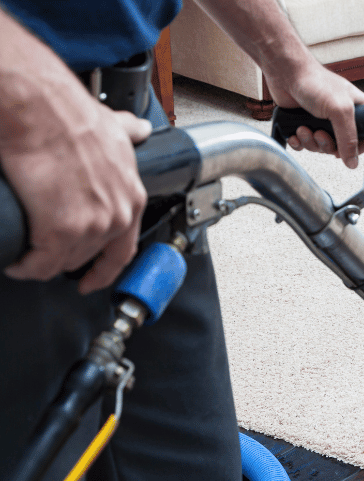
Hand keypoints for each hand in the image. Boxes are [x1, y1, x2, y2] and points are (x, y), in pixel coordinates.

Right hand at [1, 104, 150, 293]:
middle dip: (64, 257)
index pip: (124, 249)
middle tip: (43, 252)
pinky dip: (25, 266)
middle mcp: (117, 216)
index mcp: (131, 197)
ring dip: (42, 262)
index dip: (105, 269)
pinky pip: (40, 264)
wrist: (39, 110)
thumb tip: (138, 129)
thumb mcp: (113, 126)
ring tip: (26, 253)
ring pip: (63, 262)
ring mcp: (91, 227)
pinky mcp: (60, 232)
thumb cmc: (69, 116)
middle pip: (88, 257)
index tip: (92, 279)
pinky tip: (17, 261)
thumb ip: (128, 132)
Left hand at [265, 60, 363, 168]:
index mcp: (357, 110)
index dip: (354, 149)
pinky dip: (299, 142)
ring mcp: (323, 121)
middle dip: (326, 144)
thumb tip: (353, 162)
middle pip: (340, 147)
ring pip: (321, 147)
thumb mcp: (340, 110)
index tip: (344, 151)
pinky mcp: (305, 124)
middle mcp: (341, 117)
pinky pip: (305, 144)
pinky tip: (295, 133)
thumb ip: (348, 138)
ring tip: (303, 128)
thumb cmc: (315, 81)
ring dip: (310, 142)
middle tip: (319, 133)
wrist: (286, 73)